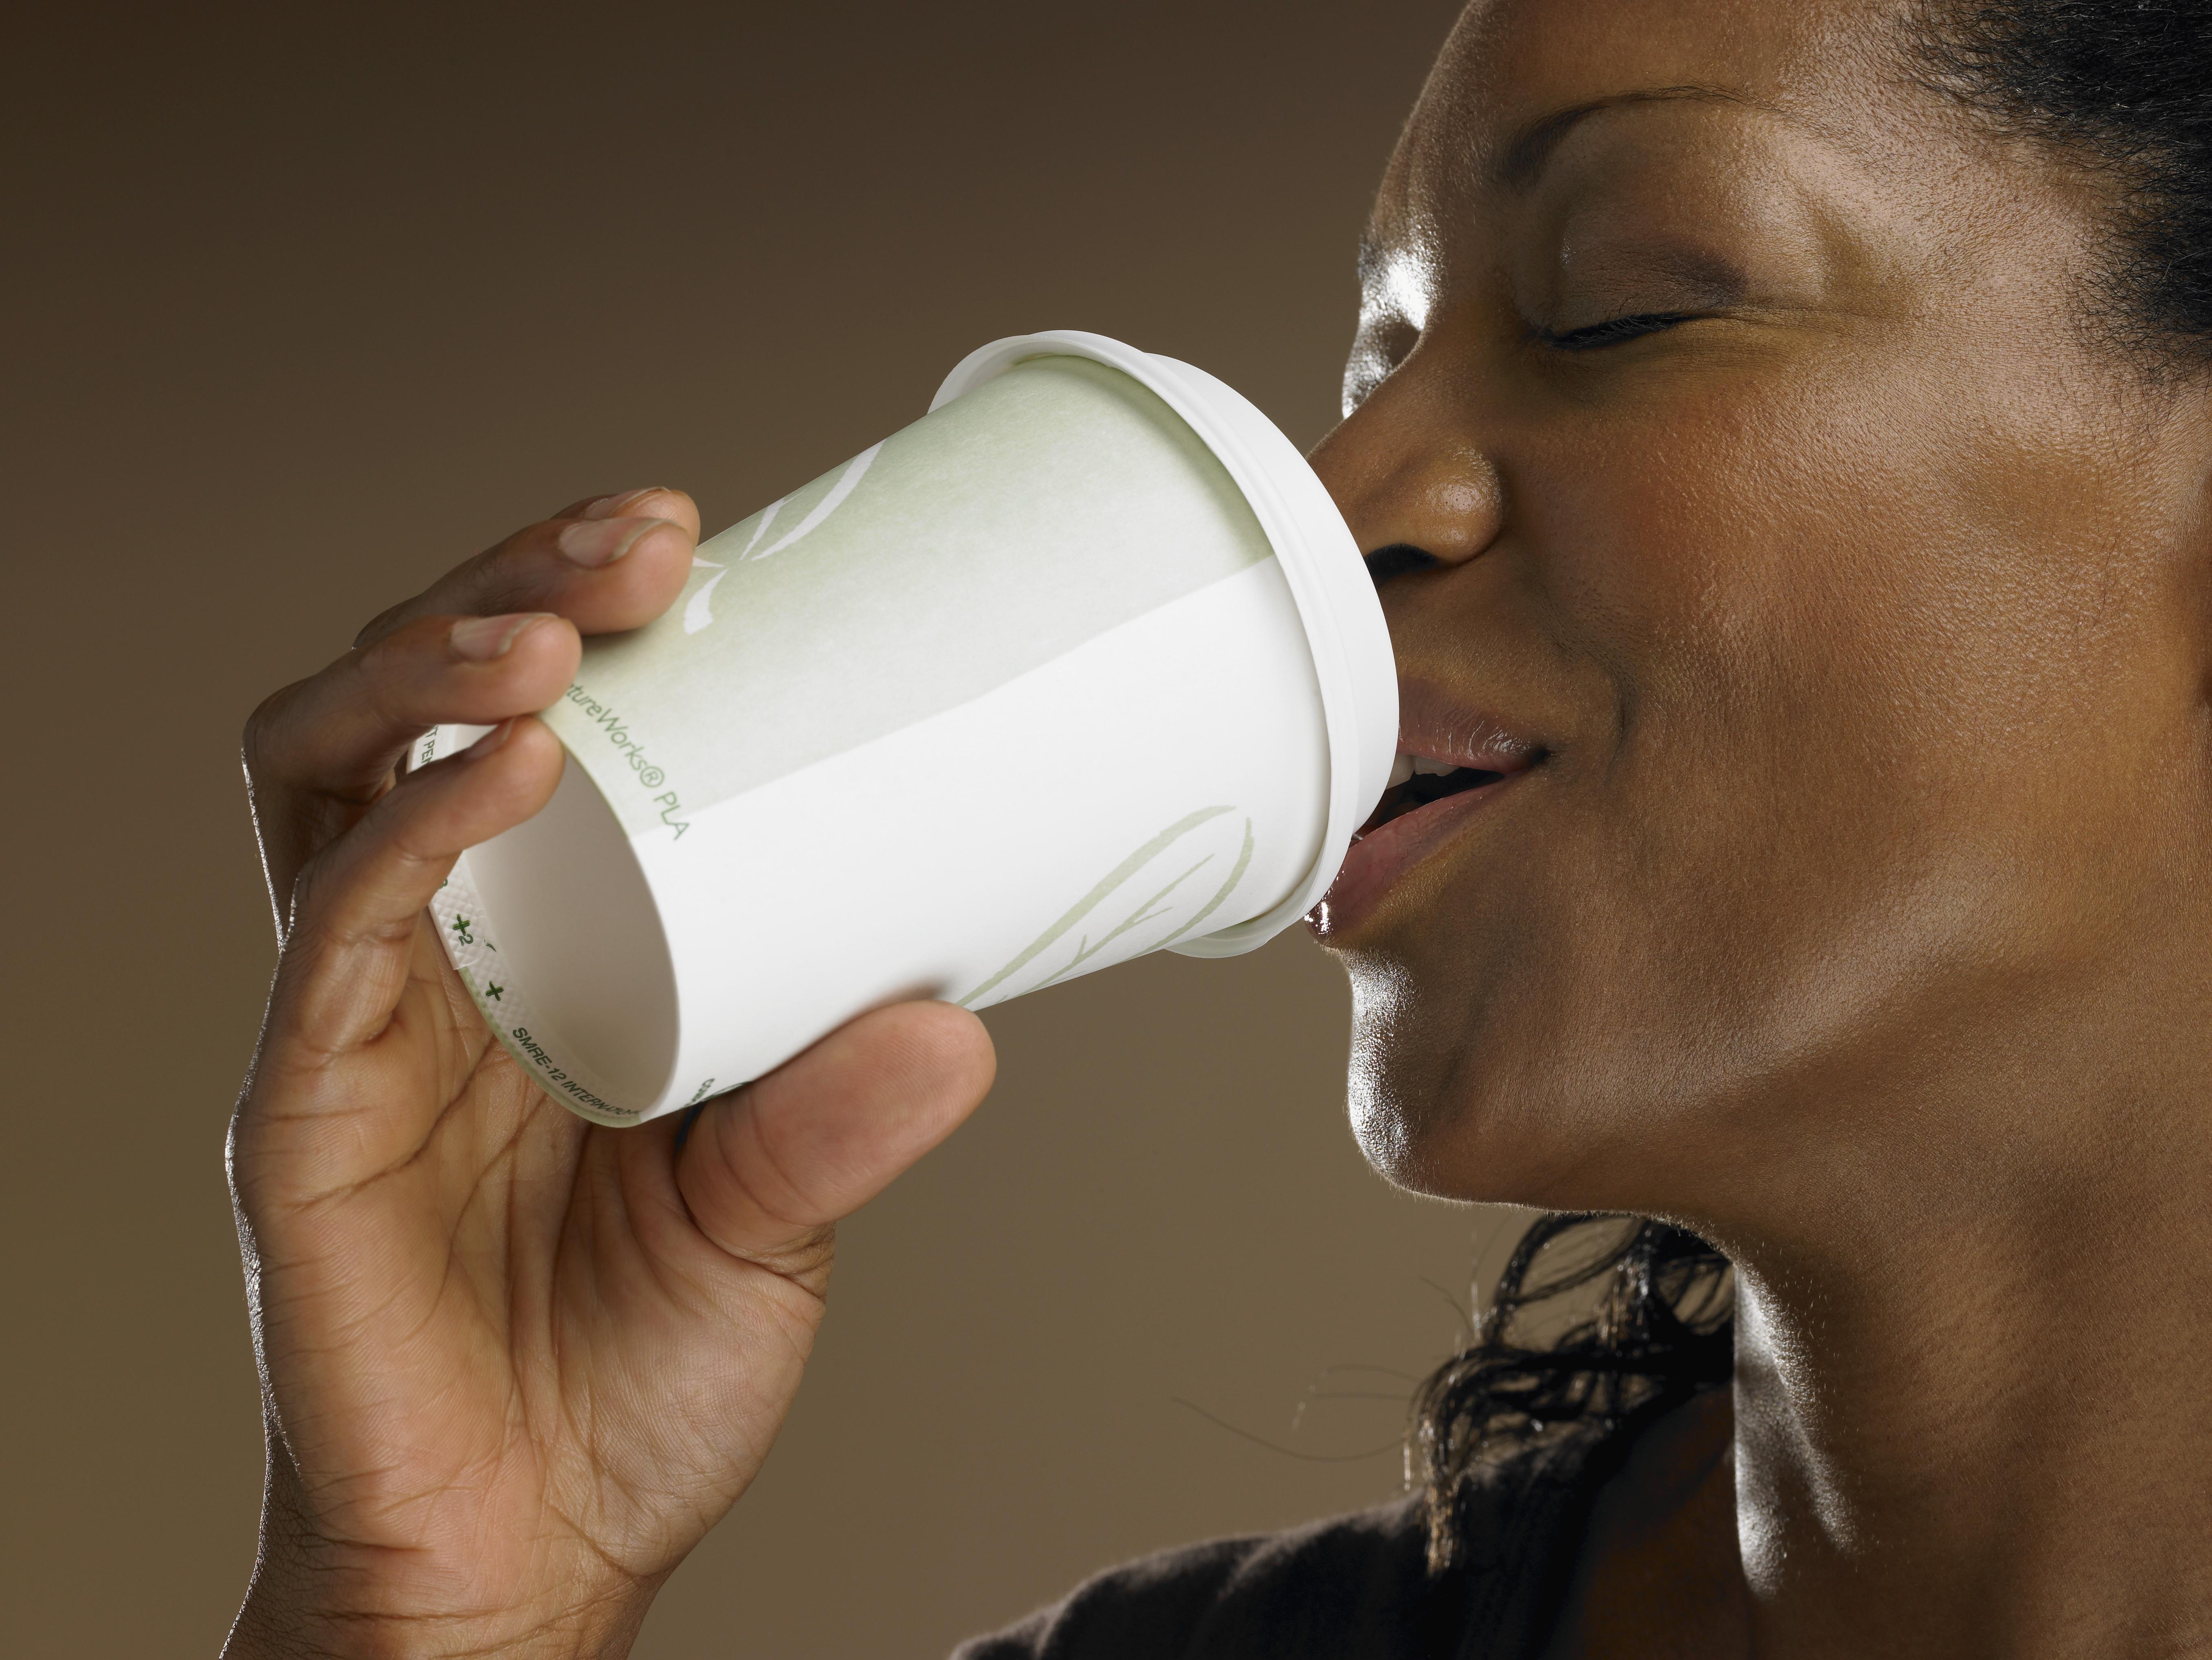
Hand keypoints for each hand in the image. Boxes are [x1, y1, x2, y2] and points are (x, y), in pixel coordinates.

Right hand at [223, 489, 996, 1658]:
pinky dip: (408, 828)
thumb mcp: (769, 1223)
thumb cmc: (627, 1379)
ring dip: (434, 664)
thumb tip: (961, 1021)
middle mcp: (424, 962)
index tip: (692, 544)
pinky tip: (505, 762)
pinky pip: (329, 931)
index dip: (576, 616)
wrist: (529, 1559)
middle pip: (410, 710)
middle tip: (643, 540)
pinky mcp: (300, 1110)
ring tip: (558, 617)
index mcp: (528, 959)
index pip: (512, 731)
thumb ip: (835, 1120)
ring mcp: (353, 1025)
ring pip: (327, 771)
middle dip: (509, 592)